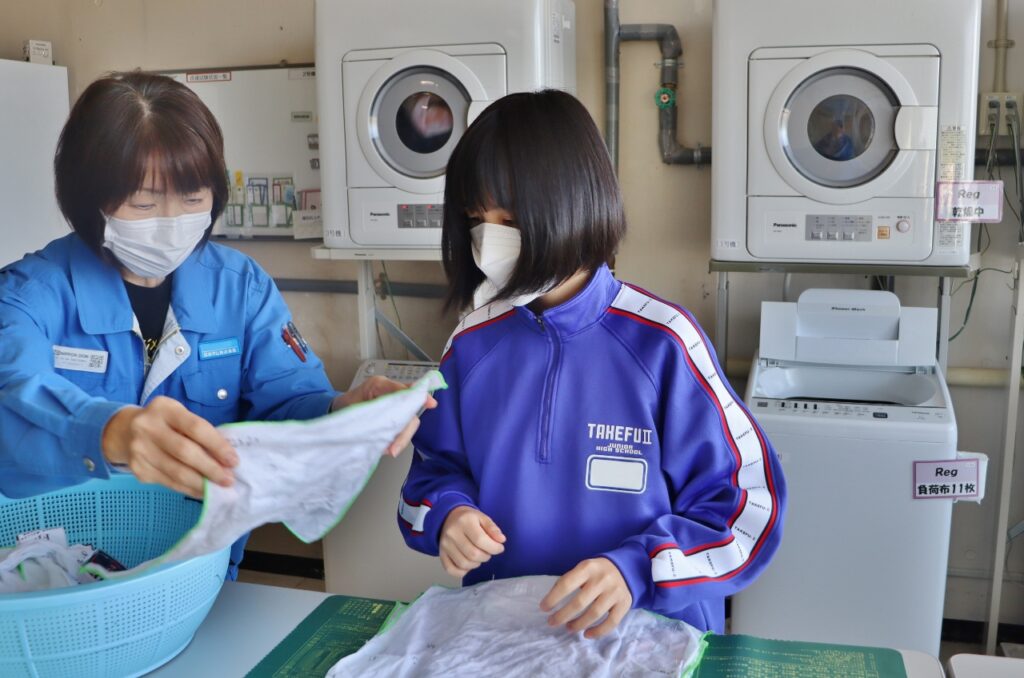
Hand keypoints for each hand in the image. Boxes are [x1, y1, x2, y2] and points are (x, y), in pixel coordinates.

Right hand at [101, 396, 237, 497]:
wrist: (125, 431)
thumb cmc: (165, 423)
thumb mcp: (180, 416)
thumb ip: (200, 432)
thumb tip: (226, 459)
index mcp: (164, 408)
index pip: (196, 428)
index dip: (217, 446)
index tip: (233, 461)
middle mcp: (148, 427)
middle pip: (185, 452)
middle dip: (210, 468)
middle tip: (228, 479)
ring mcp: (139, 449)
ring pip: (176, 472)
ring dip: (201, 483)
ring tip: (218, 488)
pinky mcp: (137, 469)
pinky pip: (168, 482)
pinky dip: (188, 489)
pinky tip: (201, 491)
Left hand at [331, 376, 437, 456]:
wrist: (337, 412)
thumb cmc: (344, 406)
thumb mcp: (353, 406)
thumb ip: (372, 410)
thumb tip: (390, 422)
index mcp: (380, 385)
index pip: (404, 390)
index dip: (419, 397)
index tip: (431, 403)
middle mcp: (391, 394)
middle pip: (409, 412)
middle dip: (404, 432)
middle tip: (394, 449)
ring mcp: (394, 406)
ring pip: (408, 423)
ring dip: (400, 439)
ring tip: (388, 450)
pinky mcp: (394, 419)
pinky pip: (402, 429)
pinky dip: (396, 441)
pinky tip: (387, 448)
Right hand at [438, 506, 505, 576]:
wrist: (448, 517)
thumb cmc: (468, 519)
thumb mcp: (483, 518)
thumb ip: (493, 529)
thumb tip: (501, 540)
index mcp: (464, 521)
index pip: (480, 540)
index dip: (494, 547)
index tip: (500, 548)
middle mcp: (452, 533)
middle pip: (473, 554)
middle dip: (486, 556)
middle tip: (489, 551)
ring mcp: (445, 545)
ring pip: (464, 563)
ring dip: (477, 563)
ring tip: (480, 555)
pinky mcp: (441, 554)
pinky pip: (451, 570)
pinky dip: (463, 571)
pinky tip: (469, 564)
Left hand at [540, 558, 631, 639]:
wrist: (624, 569)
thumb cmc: (596, 572)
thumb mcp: (582, 569)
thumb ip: (568, 581)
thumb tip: (550, 601)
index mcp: (588, 567)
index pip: (566, 584)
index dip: (553, 598)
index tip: (543, 608)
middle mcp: (602, 579)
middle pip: (579, 602)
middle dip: (562, 616)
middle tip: (552, 622)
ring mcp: (615, 592)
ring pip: (594, 614)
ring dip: (578, 625)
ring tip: (569, 628)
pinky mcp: (625, 603)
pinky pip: (611, 622)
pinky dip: (598, 632)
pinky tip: (587, 634)